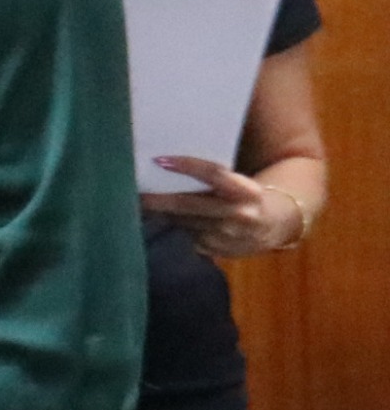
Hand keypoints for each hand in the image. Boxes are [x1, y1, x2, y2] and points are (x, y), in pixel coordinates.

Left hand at [149, 157, 309, 258]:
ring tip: (139, 204)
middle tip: (134, 190)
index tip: (160, 159)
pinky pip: (185, 237)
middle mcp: (240, 214)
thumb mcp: (240, 184)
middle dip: (159, 199)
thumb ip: (215, 178)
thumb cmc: (247, 196)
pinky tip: (158, 221)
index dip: (188, 166)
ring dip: (160, 214)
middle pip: (190, 204)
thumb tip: (167, 165)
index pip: (215, 174)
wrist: (276, 226)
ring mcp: (227, 236)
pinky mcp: (216, 251)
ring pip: (183, 222)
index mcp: (248, 191)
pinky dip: (170, 228)